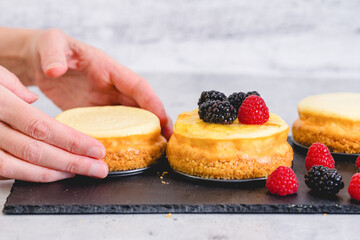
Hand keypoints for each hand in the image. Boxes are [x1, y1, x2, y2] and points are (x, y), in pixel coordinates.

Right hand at [0, 66, 108, 181]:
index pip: (42, 127)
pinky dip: (32, 175)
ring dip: (55, 173)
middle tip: (99, 169)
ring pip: (21, 166)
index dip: (73, 141)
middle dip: (73, 163)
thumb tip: (33, 102)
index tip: (97, 149)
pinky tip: (53, 174)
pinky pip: (5, 170)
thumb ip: (13, 87)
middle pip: (37, 150)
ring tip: (81, 173)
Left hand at [27, 29, 172, 138]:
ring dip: (143, 131)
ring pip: (129, 117)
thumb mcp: (51, 44)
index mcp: (109, 68)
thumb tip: (55, 70)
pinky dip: (121, 137)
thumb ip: (54, 55)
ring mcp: (103, 100)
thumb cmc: (49, 48)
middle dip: (157, 121)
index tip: (163, 119)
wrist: (38, 61)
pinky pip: (110, 126)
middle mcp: (111, 86)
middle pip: (141, 104)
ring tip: (155, 149)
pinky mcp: (92, 112)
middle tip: (168, 140)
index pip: (138, 86)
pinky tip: (125, 150)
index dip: (152, 102)